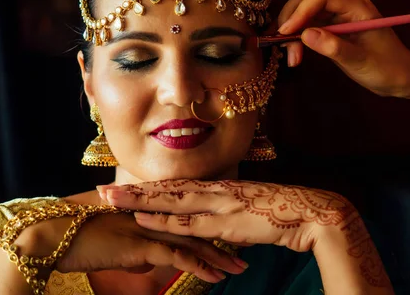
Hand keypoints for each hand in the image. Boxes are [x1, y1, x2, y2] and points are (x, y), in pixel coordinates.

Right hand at [19, 209, 246, 282]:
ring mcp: (147, 227)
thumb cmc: (76, 237)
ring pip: (192, 242)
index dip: (206, 226)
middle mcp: (150, 215)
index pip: (182, 218)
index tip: (228, 234)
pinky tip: (216, 277)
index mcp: (144, 211)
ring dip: (218, 257)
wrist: (50, 233)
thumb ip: (132, 250)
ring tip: (240, 268)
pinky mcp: (140, 244)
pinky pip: (178, 257)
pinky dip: (199, 267)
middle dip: (221, 241)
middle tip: (245, 250)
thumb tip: (146, 262)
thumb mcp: (110, 244)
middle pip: (194, 228)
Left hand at [97, 179, 359, 253]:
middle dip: (133, 191)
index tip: (123, 186)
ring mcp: (218, 203)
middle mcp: (213, 191)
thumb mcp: (244, 212)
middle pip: (165, 190)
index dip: (148, 187)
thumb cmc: (278, 213)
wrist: (308, 213)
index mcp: (216, 188)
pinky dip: (164, 218)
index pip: (175, 187)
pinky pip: (190, 220)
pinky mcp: (227, 219)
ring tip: (111, 199)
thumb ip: (223, 216)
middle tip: (100, 189)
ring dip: (139, 200)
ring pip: (171, 200)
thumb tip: (207, 222)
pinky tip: (143, 218)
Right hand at [278, 0, 409, 97]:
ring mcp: (336, 18)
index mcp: (356, 7)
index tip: (287, 32)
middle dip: (291, 20)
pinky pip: (306, 27)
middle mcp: (344, 8)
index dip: (301, 10)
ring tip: (291, 58)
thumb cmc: (388, 68)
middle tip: (284, 46)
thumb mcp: (361, 61)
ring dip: (290, 32)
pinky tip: (294, 55)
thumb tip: (305, 35)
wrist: (402, 78)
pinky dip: (296, 39)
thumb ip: (334, 47)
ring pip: (303, 13)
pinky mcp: (330, 30)